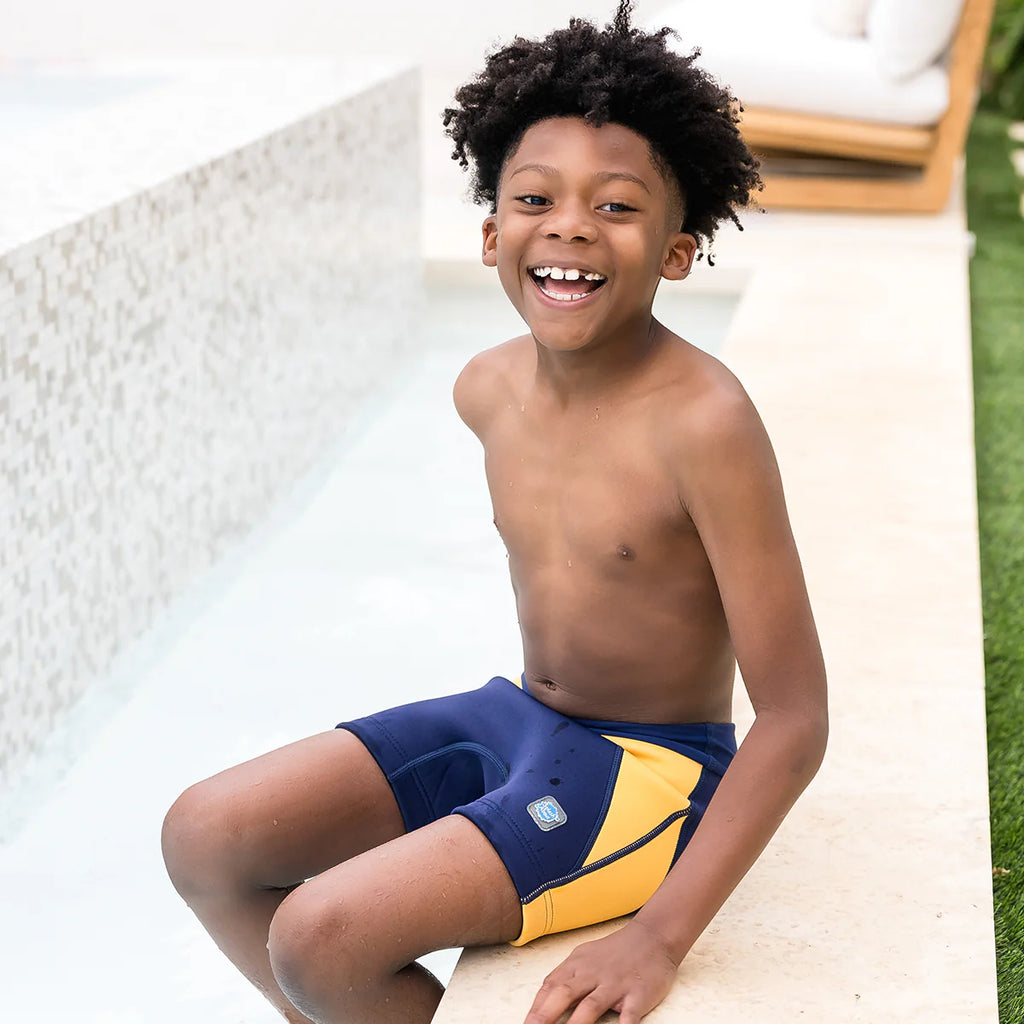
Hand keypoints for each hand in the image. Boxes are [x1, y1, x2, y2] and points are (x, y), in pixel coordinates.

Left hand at [523, 919, 679, 1023]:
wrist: (653, 936)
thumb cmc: (615, 952)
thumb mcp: (584, 957)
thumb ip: (565, 978)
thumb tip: (541, 1002)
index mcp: (577, 964)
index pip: (550, 986)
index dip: (536, 1008)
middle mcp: (593, 974)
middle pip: (565, 993)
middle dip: (546, 1015)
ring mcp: (615, 984)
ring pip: (591, 1006)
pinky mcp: (638, 995)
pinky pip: (628, 1015)